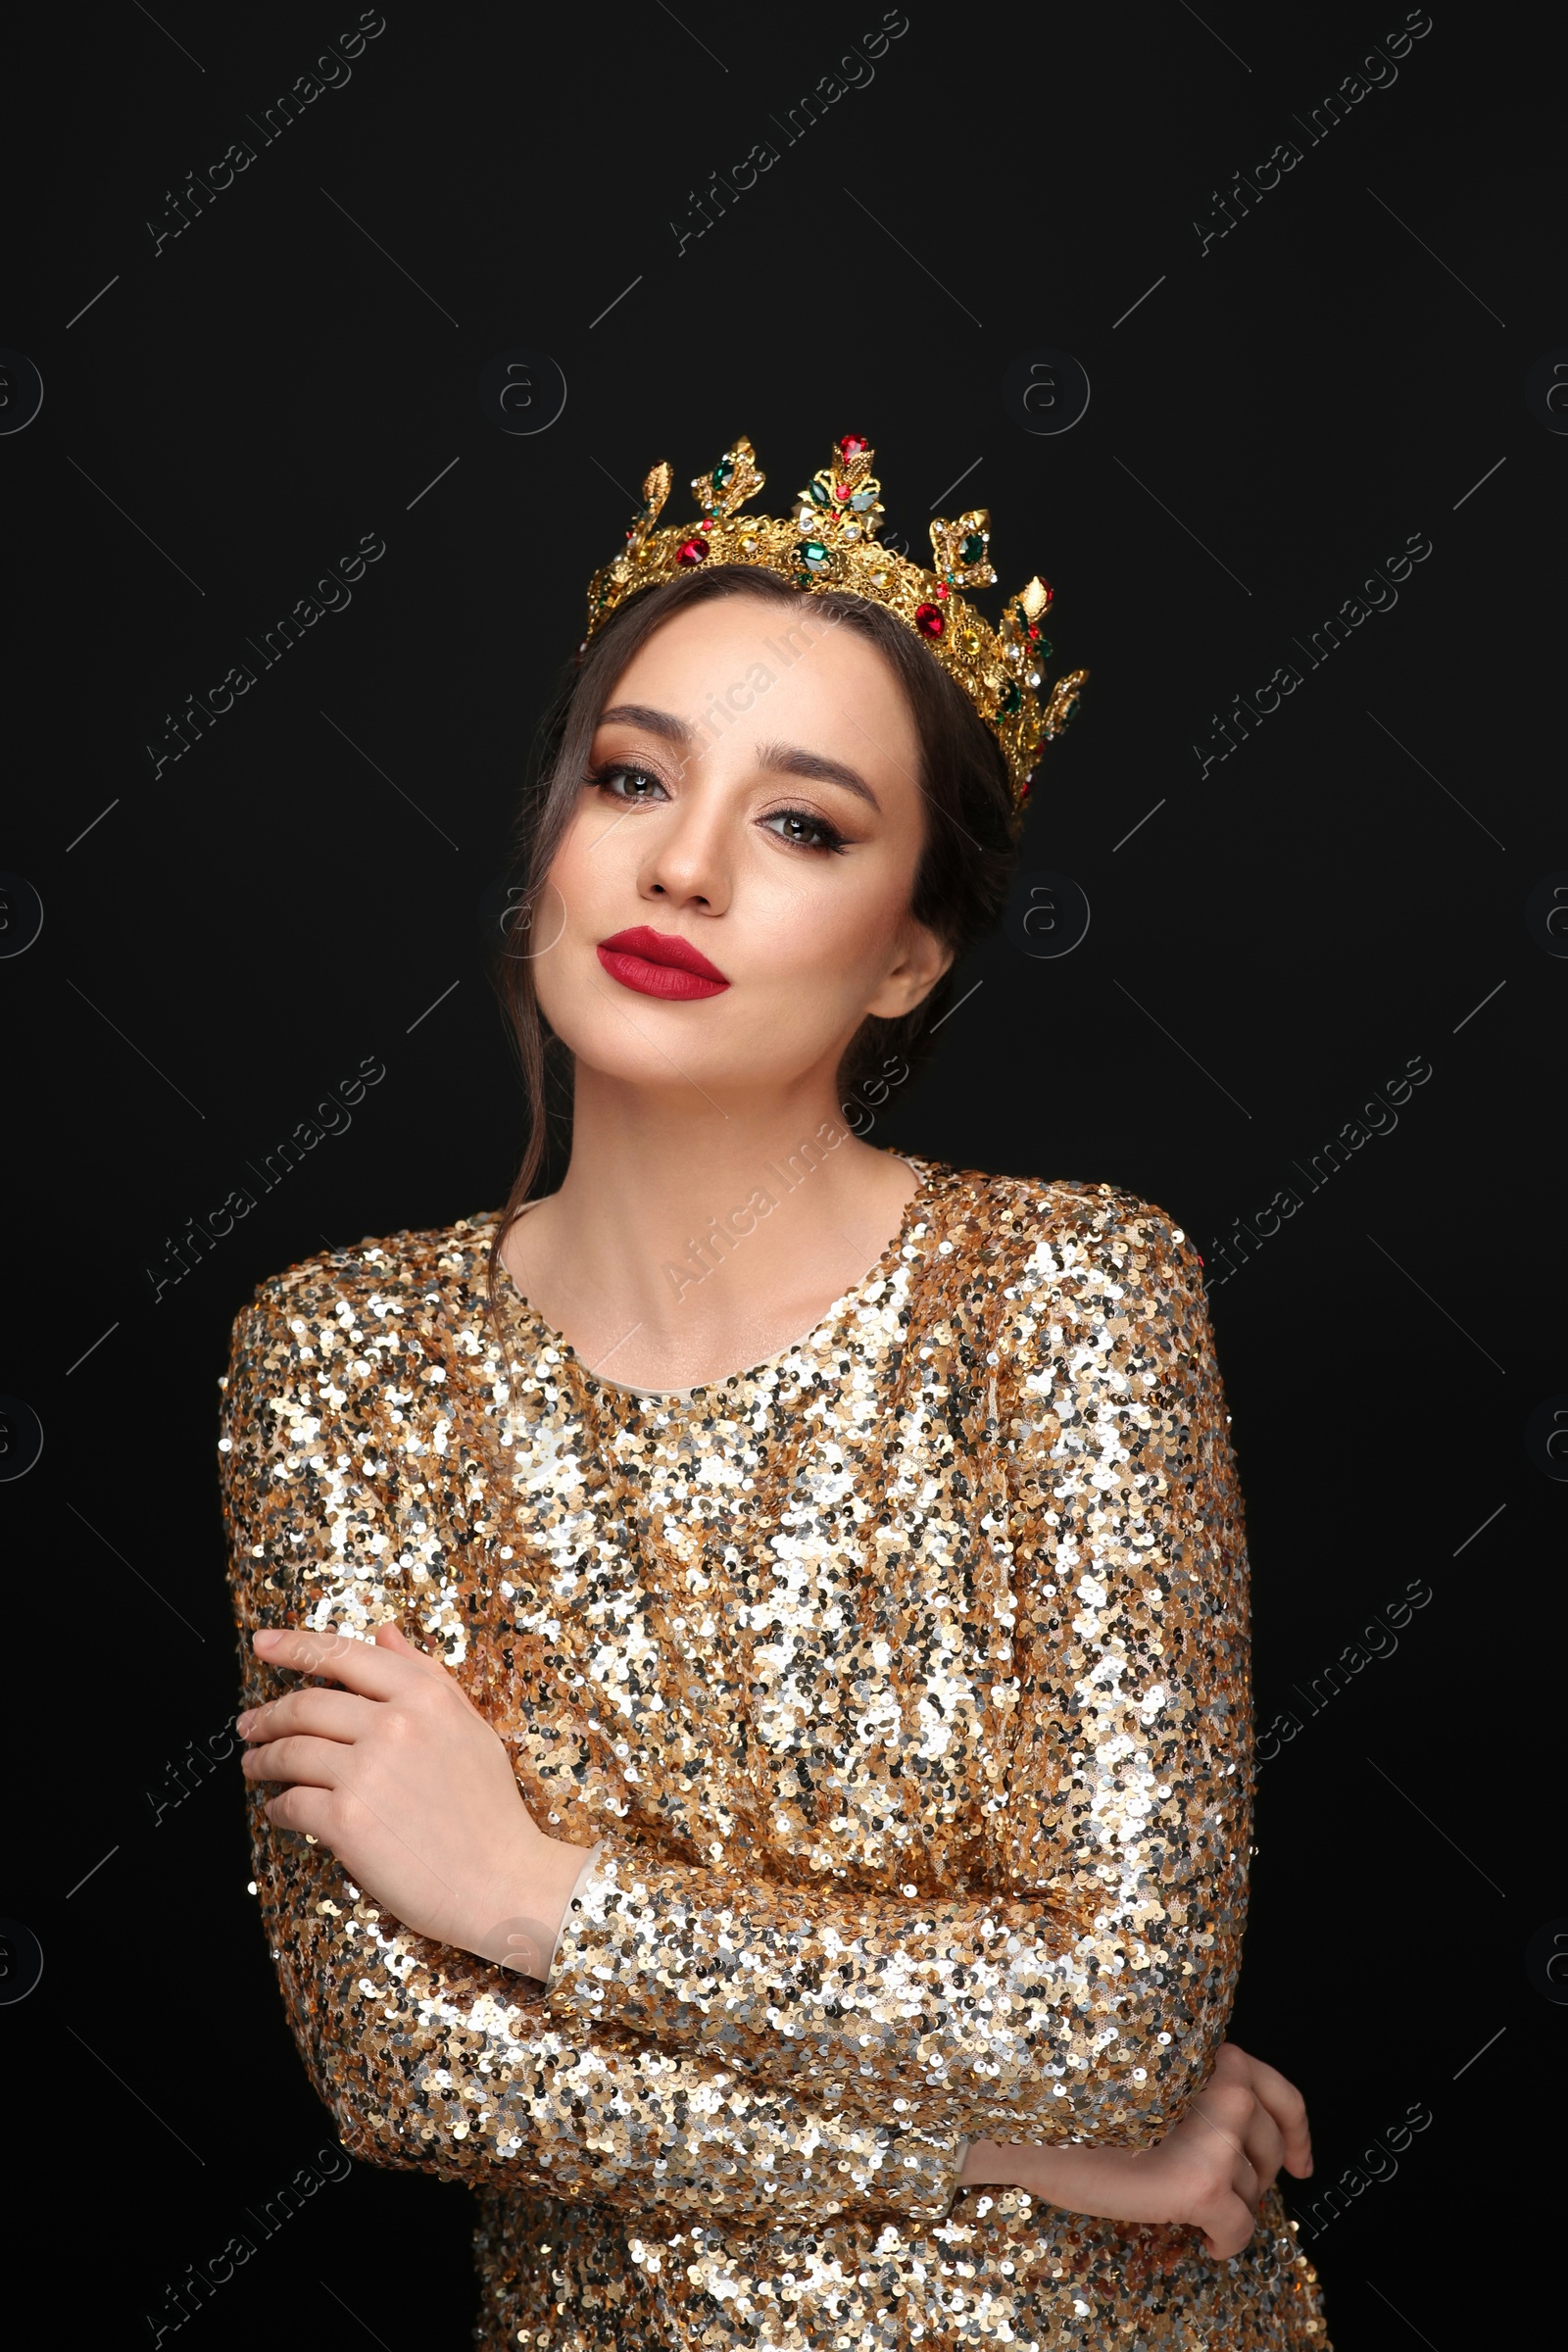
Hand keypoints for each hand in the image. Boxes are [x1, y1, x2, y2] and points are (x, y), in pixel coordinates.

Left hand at [238, 1622, 591, 1974]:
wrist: (503, 1880)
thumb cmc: (490, 1810)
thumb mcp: (469, 1726)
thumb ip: (425, 1675)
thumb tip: (385, 1634)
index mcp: (424, 1695)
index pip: (343, 1654)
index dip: (293, 1645)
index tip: (263, 1643)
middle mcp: (393, 1724)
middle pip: (306, 1704)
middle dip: (268, 1714)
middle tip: (250, 1724)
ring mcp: (366, 1772)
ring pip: (290, 1751)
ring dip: (263, 1758)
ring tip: (255, 1765)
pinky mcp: (346, 1820)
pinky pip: (291, 1803)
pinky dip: (277, 1805)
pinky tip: (278, 1809)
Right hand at [960, 2041, 1313, 2257]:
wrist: (1027, 2127)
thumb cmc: (1072, 2104)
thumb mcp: (1144, 2077)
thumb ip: (1192, 2089)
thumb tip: (1238, 2135)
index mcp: (1203, 2055)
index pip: (1275, 2088)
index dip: (1296, 2129)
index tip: (1301, 2160)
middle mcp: (1219, 2086)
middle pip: (1267, 2147)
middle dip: (1250, 2175)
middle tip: (1218, 2189)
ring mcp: (1216, 2135)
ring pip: (1254, 2190)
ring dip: (1227, 2205)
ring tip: (1182, 2204)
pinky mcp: (1203, 2183)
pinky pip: (1239, 2231)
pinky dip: (1224, 2243)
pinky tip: (1200, 2240)